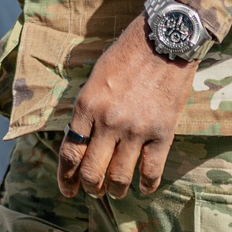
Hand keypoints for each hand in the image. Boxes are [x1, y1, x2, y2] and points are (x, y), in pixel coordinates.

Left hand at [58, 15, 196, 200]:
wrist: (165, 40)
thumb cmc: (127, 54)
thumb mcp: (96, 77)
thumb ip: (87, 110)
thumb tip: (80, 141)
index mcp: (87, 105)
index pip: (70, 152)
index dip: (66, 176)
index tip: (67, 189)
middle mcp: (108, 121)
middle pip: (92, 171)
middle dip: (90, 187)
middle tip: (93, 191)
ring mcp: (136, 129)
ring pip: (120, 177)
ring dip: (116, 191)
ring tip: (116, 192)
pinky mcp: (162, 132)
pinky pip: (151, 170)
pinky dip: (147, 184)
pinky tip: (145, 187)